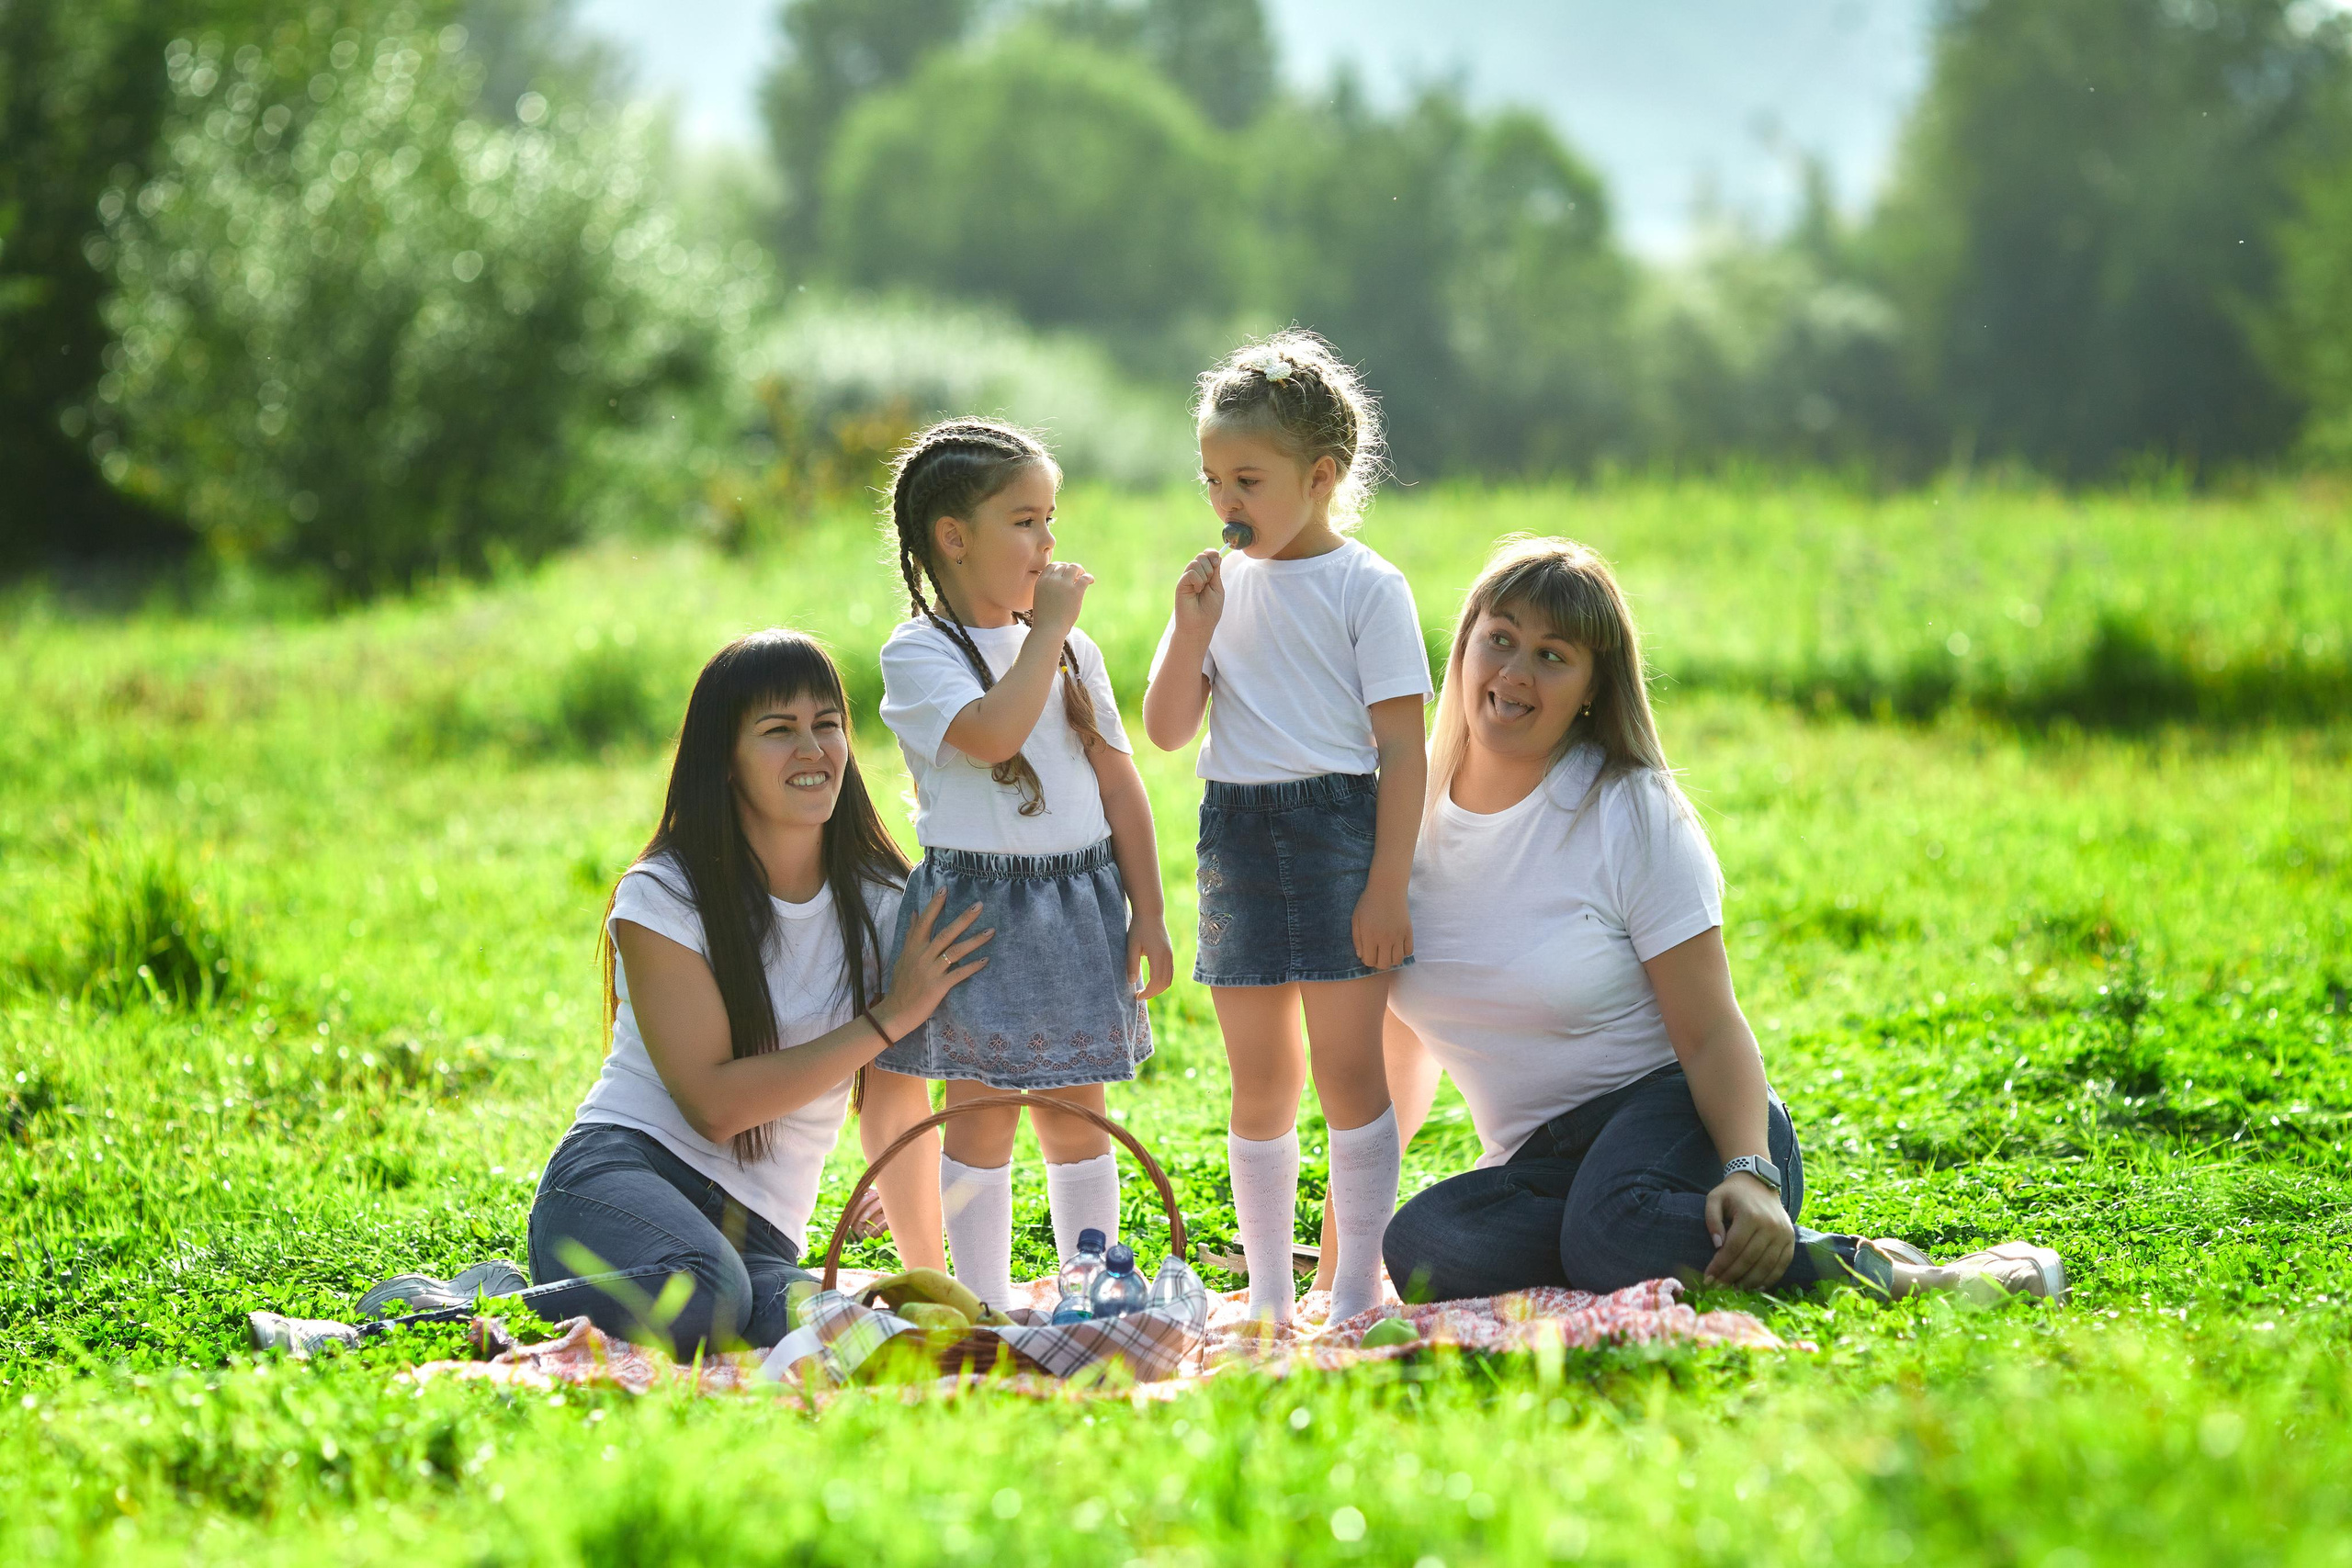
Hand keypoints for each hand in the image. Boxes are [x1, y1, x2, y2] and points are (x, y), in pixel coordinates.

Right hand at [876, 892, 991, 1039]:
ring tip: (991, 931)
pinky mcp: (939, 986)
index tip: (945, 888)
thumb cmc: (901, 983)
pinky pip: (959, 974)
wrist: (896, 1012)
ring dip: (975, 940)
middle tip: (979, 905)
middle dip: (964, 918)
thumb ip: (911, 934)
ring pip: (956, 951)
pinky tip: (986, 960)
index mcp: (913, 947)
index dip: (935, 905)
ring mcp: (931, 971)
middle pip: (946, 933)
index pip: (925, 921)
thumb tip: (915, 912)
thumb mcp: (903, 956)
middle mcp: (922, 956)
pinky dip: (973, 966)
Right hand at [1030, 560, 1093, 635]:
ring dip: (1080, 570)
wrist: (1049, 628)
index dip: (1061, 567)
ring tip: (1082, 577)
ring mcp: (1064, 584)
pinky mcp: (1075, 591)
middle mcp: (1052, 580)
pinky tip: (1091, 582)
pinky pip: (1085, 578)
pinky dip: (1089, 577)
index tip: (1066, 573)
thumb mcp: (1040, 598)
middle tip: (1076, 576)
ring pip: (1074, 568)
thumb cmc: (1045, 617)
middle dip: (1071, 569)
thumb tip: (1059, 581)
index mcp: (1041, 581)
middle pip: (1064, 566)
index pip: (1052, 565)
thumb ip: (1047, 587)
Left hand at [1126, 912, 1175, 1000]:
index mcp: (1158, 956)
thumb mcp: (1131, 946)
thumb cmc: (1139, 928)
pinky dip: (1162, 981)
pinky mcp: (1169, 953)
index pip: (1156, 982)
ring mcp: (1170, 955)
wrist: (1150, 913)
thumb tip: (1132, 982)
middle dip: (1153, 993)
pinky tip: (1152, 982)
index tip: (1137, 997)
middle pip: (1165, 983)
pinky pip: (1170, 972)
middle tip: (1140, 997)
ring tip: (1145, 992)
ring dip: (1158, 988)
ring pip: (1169, 979)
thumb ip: (1132, 964)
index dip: (1148, 992)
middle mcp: (1167, 957)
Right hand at [1172, 549, 1223, 636]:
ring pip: (1196, 562)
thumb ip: (1216, 572)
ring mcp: (1187, 579)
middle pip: (1202, 556)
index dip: (1212, 554)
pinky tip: (1197, 591)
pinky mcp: (1181, 584)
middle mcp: (1195, 575)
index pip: (1207, 555)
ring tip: (1202, 589)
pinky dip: (1198, 581)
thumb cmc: (1209, 610)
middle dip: (1210, 566)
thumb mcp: (1217, 588)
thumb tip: (1217, 555)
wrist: (1200, 625)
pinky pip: (1191, 573)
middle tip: (1210, 581)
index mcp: (1205, 574)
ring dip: (1204, 575)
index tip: (1217, 562)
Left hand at [1350, 882, 1411, 971]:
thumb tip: (1361, 956)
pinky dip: (1403, 952)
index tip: (1368, 952)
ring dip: (1391, 959)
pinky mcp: (1409, 932)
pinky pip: (1409, 951)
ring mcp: (1399, 936)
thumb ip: (1357, 940)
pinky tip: (1397, 945)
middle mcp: (1385, 938)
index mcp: (1369, 936)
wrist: (1387, 888)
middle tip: (1377, 953)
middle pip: (1384, 965)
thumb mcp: (1356, 920)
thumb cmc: (1368, 903)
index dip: (1367, 959)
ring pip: (1397, 961)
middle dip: (1379, 962)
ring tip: (1387, 950)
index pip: (1370, 961)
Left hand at [1702, 1172, 1795, 1288]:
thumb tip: (1717, 1246)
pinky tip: (1756, 1287)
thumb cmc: (1733, 1193)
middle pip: (1749, 1259)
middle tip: (1718, 1288)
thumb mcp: (1714, 1198)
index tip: (1708, 1278)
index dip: (1720, 1265)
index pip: (1733, 1247)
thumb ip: (1711, 1219)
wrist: (1759, 1183)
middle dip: (1731, 1277)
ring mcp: (1783, 1234)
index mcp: (1751, 1215)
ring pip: (1766, 1266)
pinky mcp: (1790, 1239)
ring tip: (1734, 1290)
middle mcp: (1770, 1225)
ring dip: (1749, 1282)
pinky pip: (1782, 1265)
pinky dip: (1770, 1279)